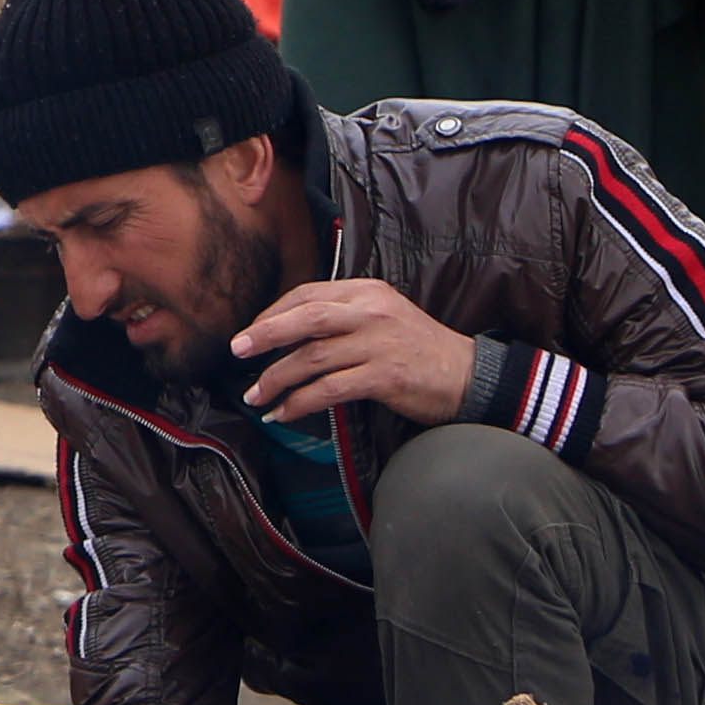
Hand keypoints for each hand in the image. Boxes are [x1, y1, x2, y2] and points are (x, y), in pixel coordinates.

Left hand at [228, 277, 481, 425]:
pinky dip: (300, 402)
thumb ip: (342, 317)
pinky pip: (330, 390)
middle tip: (237, 351)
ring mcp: (378, 344)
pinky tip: (284, 412)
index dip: (272, 314)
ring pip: (312, 358)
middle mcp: (371, 312)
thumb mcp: (382, 316)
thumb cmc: (418, 348)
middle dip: (265, 335)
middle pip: (305, 318)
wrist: (468, 375)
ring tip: (256, 395)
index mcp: (366, 292)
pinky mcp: (385, 376)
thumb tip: (287, 335)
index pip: (307, 294)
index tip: (250, 334)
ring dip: (277, 378)